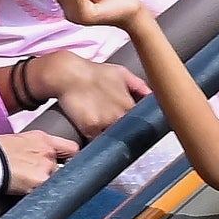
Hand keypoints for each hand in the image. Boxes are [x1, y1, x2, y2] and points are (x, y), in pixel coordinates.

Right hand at [0, 129, 78, 195]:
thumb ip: (36, 148)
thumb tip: (39, 158)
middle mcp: (48, 152)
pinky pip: (47, 194)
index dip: (72, 159)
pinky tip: (30, 194)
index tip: (68, 166)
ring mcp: (45, 168)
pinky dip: (41, 196)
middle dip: (57, 176)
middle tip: (43, 180)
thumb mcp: (21, 140)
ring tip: (31, 187)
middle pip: (66, 169)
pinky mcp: (39, 183)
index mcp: (44, 139)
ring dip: (47, 186)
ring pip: (56, 182)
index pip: (72, 149)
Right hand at [30, 50, 152, 140]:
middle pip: (127, 133)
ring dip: (112, 141)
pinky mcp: (90, 128)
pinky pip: (96, 143)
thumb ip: (139, 86)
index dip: (136, 128)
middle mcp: (120, 114)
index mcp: (129, 104)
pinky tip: (96, 143)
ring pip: (113, 140)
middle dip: (125, 135)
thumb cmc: (93, 73)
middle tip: (119, 135)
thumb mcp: (121, 73)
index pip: (140, 123)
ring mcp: (105, 122)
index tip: (134, 130)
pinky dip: (97, 145)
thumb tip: (152, 97)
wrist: (67, 73)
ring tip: (107, 140)